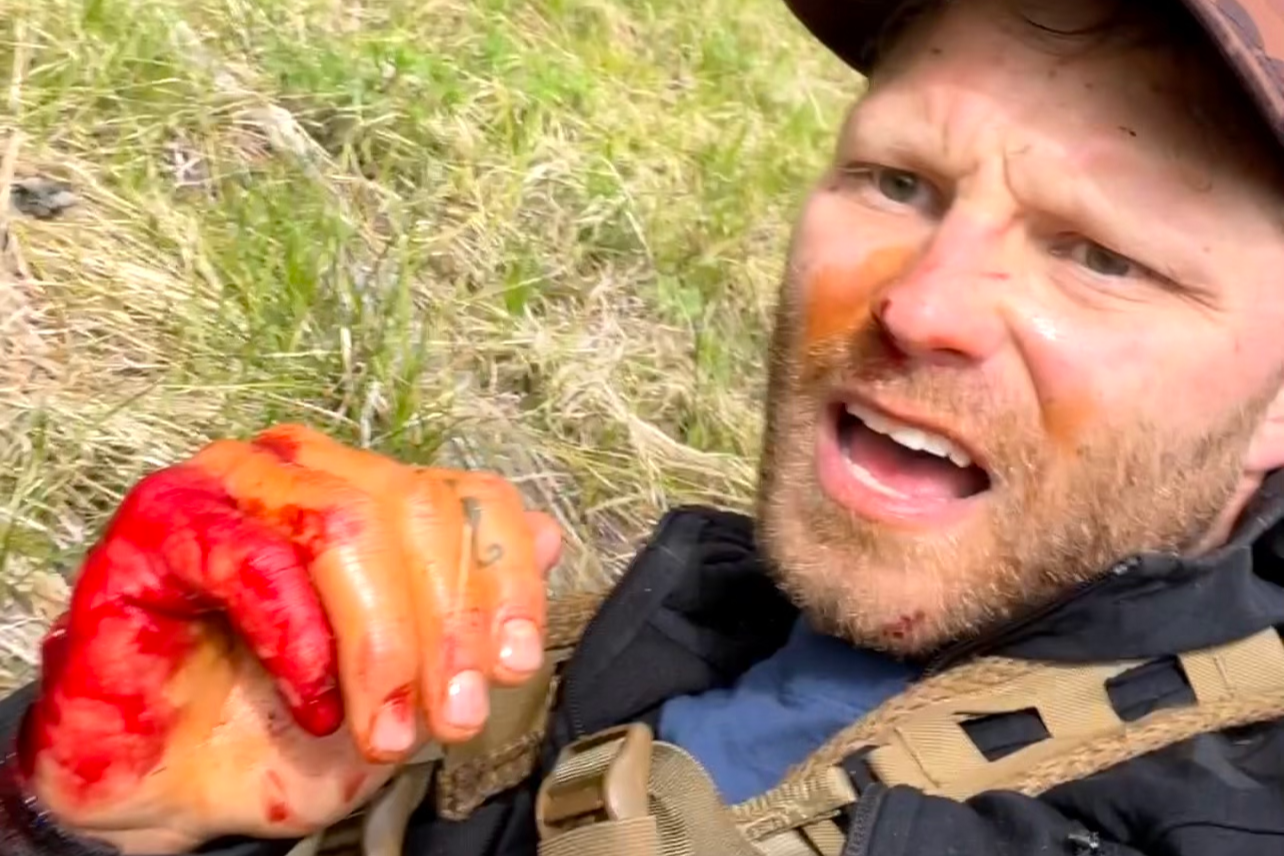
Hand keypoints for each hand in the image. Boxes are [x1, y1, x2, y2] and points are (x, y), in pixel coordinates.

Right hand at [13, 424, 561, 853]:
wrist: (186, 790)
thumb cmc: (292, 726)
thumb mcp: (415, 677)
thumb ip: (475, 602)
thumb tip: (551, 535)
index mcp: (372, 491)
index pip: (473, 495)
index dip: (507, 580)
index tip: (514, 662)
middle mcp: (309, 468)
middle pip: (420, 507)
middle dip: (449, 625)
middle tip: (450, 714)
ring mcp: (235, 484)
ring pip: (350, 521)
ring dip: (383, 639)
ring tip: (381, 723)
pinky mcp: (163, 523)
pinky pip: (258, 559)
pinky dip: (300, 638)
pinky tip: (311, 695)